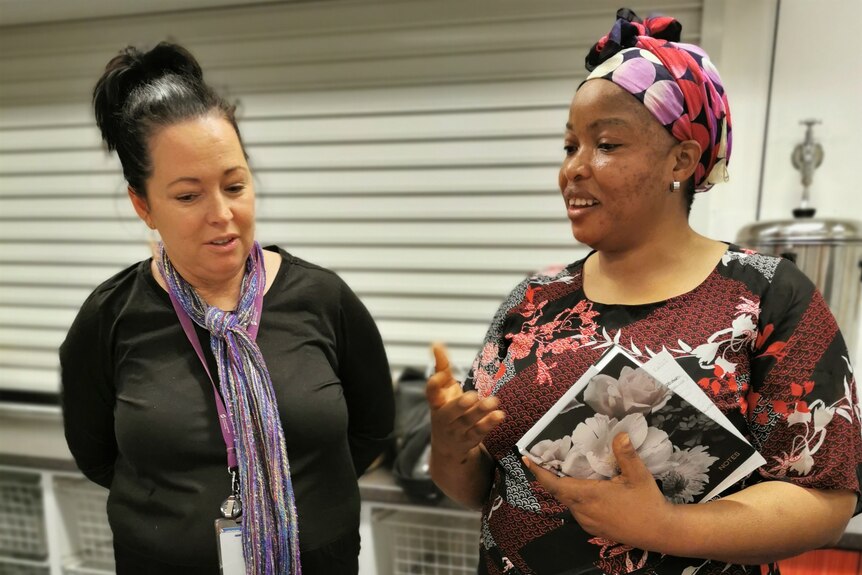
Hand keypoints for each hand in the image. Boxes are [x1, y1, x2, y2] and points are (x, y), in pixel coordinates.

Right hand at [426, 343, 504, 462]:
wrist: (447, 447)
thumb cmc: (447, 409)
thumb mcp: (444, 389)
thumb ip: (441, 367)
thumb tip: (436, 343)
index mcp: (436, 403)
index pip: (431, 393)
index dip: (434, 385)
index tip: (441, 375)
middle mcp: (444, 418)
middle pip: (449, 412)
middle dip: (459, 405)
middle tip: (472, 396)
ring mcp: (456, 431)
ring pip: (467, 422)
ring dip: (480, 412)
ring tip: (493, 401)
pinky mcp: (470, 440)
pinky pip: (479, 433)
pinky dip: (489, 424)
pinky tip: (499, 415)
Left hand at [522, 432, 674, 549]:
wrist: (661, 533)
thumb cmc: (648, 503)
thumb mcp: (639, 476)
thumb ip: (626, 454)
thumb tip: (619, 434)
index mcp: (589, 496)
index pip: (554, 485)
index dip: (539, 472)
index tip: (526, 459)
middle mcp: (583, 511)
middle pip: (558, 491)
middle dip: (550, 475)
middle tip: (547, 457)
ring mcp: (588, 522)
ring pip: (568, 501)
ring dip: (563, 486)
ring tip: (564, 468)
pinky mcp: (595, 528)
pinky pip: (577, 509)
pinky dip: (574, 496)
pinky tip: (583, 486)